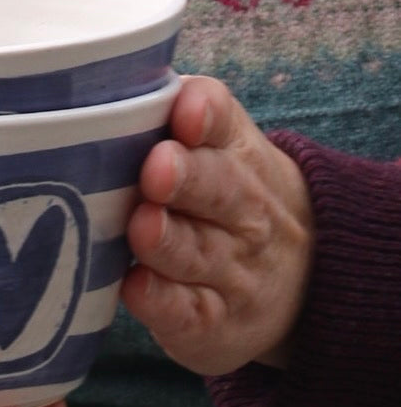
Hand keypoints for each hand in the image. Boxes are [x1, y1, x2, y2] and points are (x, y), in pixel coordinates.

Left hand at [121, 76, 314, 375]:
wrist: (302, 279)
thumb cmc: (225, 195)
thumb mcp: (224, 148)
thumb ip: (178, 115)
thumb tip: (105, 83)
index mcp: (236, 153)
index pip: (223, 122)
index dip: (204, 115)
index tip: (186, 113)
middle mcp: (243, 210)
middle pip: (218, 189)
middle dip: (187, 178)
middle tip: (157, 169)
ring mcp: (231, 269)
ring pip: (198, 252)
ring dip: (169, 240)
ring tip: (143, 226)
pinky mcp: (212, 323)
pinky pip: (188, 312)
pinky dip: (162, 302)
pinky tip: (136, 287)